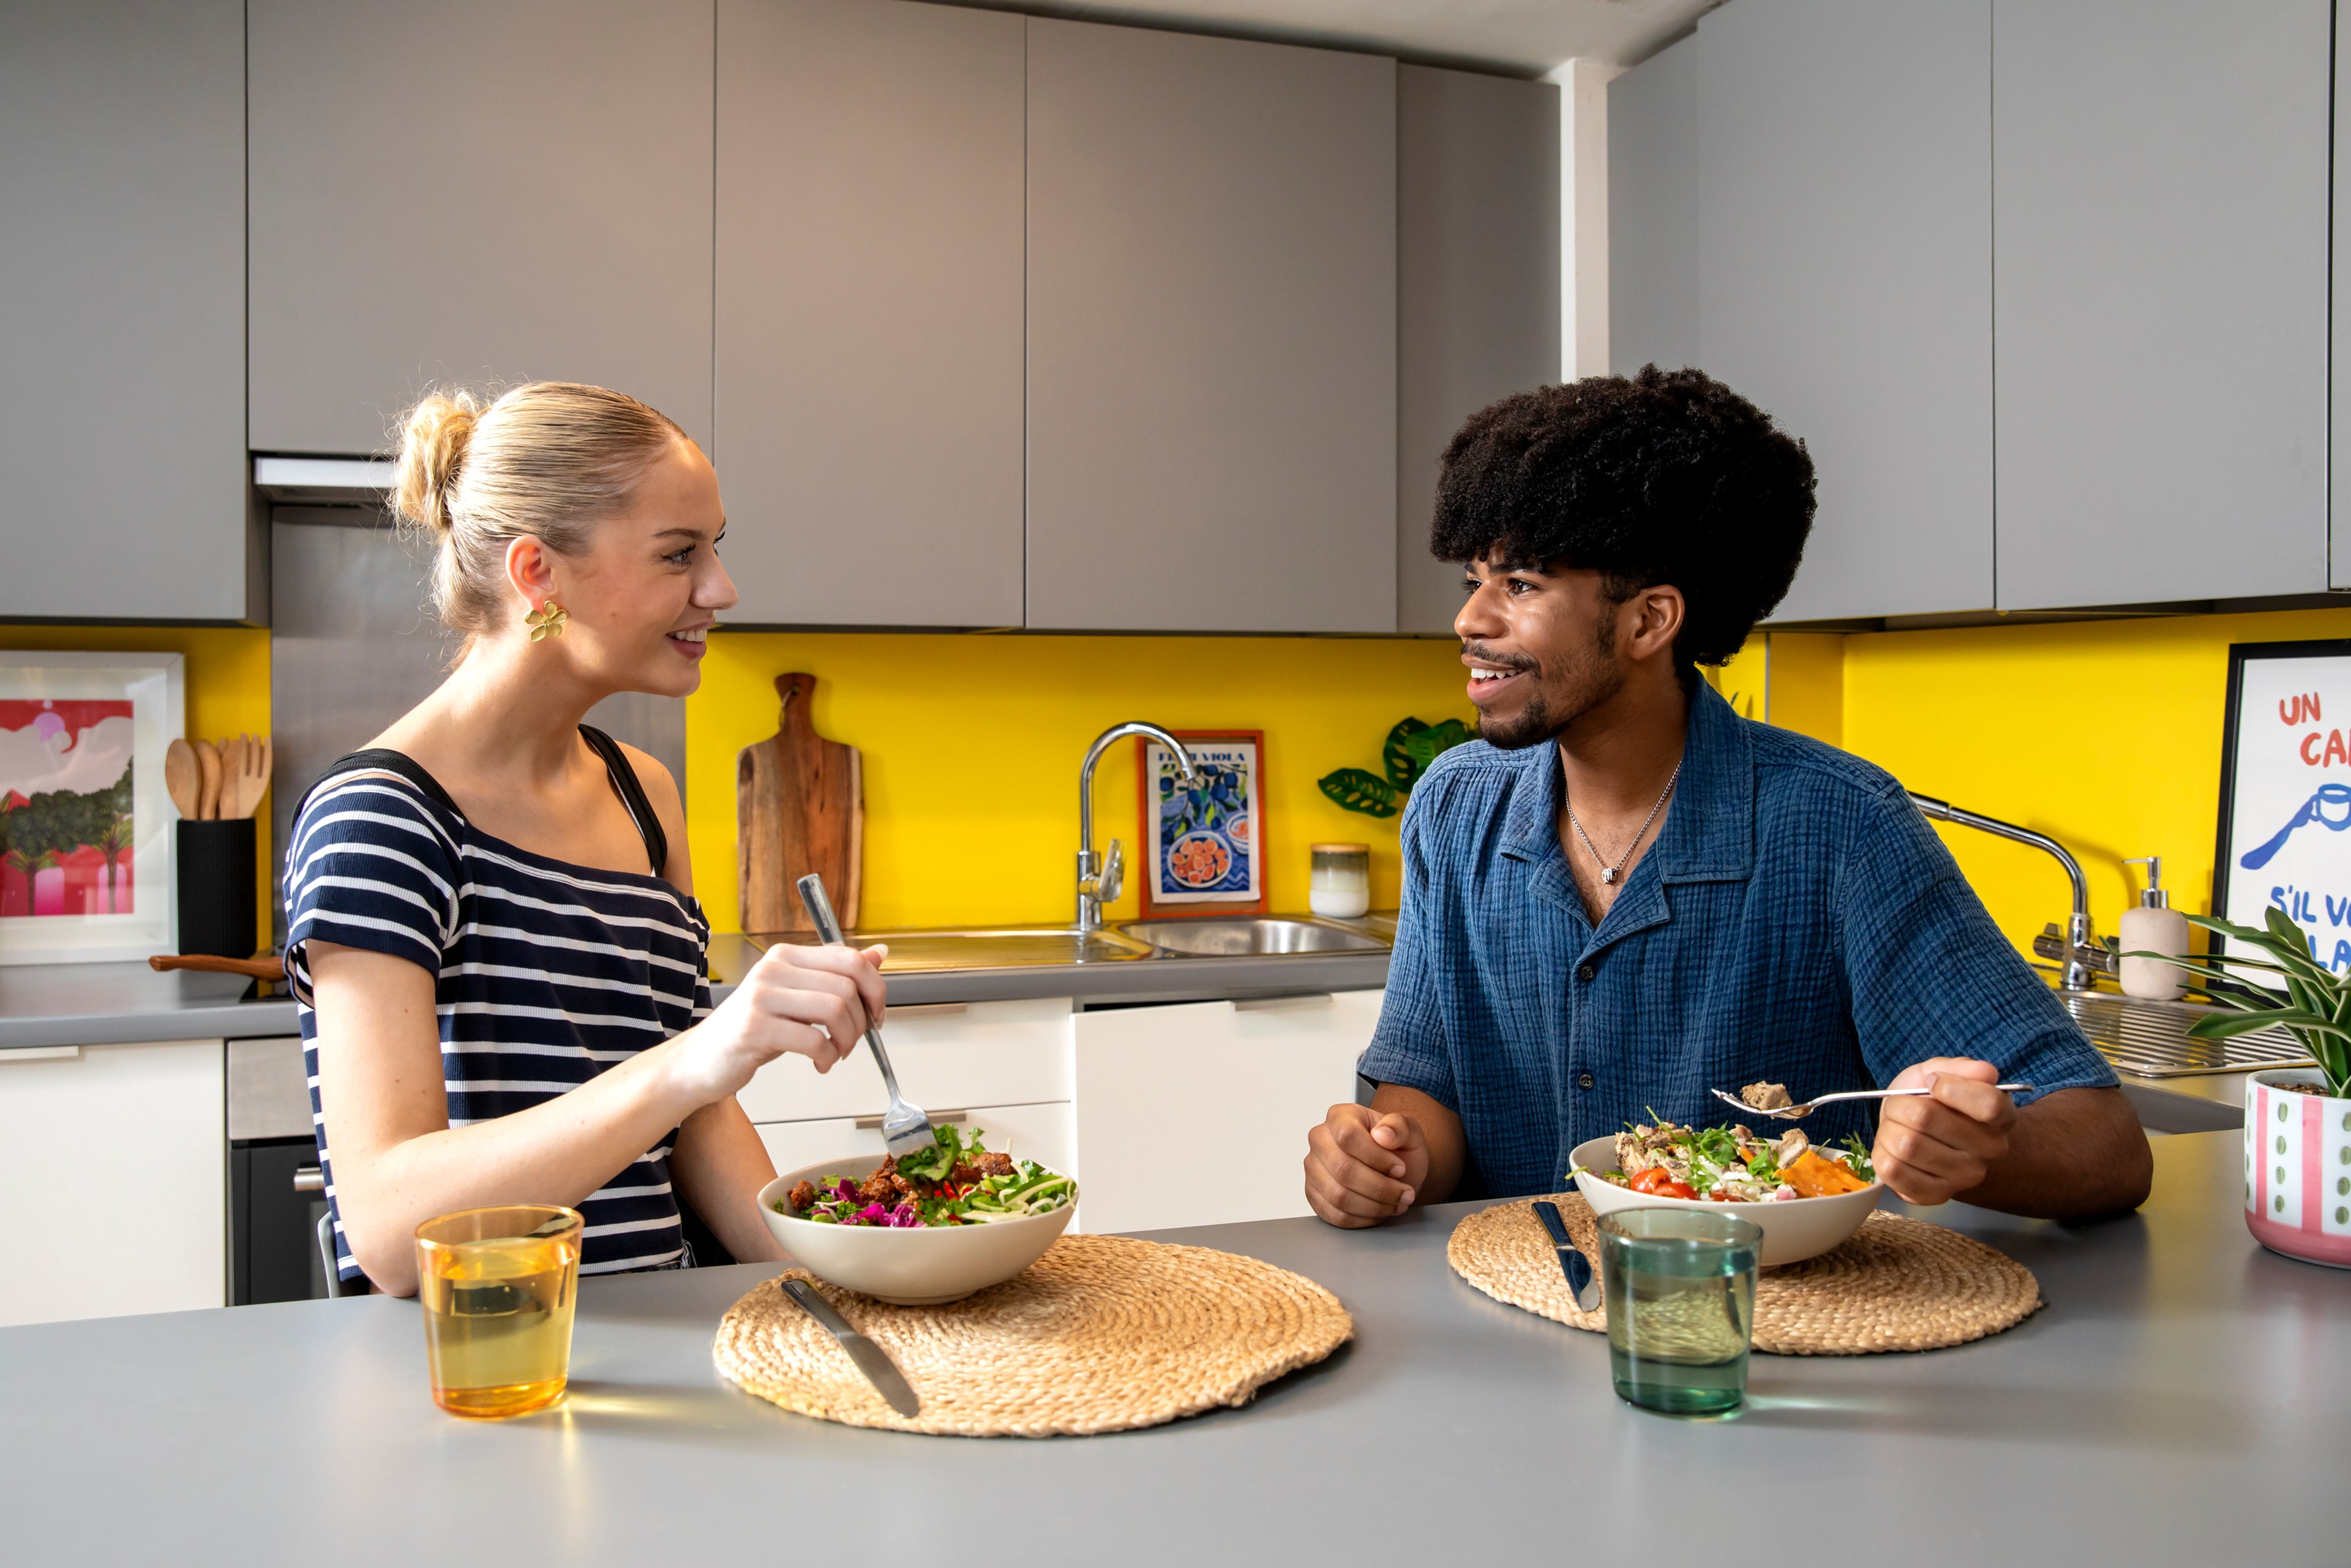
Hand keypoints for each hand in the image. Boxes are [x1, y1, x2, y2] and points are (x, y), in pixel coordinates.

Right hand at [662, 941, 888, 1104]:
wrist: (701, 1060)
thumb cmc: (752, 1029)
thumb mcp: (797, 997)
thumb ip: (835, 976)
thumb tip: (878, 954)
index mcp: (786, 956)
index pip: (850, 959)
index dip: (875, 989)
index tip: (876, 1014)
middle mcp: (773, 969)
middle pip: (847, 986)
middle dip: (862, 1021)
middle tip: (852, 1041)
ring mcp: (762, 996)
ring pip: (835, 1009)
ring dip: (847, 1040)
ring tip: (836, 1053)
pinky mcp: (755, 1027)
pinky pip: (813, 1039)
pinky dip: (827, 1056)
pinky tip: (820, 1063)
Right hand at [1305, 1103, 1429, 1227]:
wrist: (1395, 1170)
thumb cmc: (1398, 1148)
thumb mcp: (1409, 1132)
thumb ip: (1400, 1126)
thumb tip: (1383, 1134)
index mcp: (1340, 1116)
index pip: (1348, 1136)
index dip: (1376, 1157)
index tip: (1399, 1168)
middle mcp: (1320, 1139)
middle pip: (1343, 1170)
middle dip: (1381, 1188)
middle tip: (1405, 1193)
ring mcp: (1314, 1168)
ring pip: (1339, 1196)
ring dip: (1375, 1206)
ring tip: (1396, 1202)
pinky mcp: (1314, 1194)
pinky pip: (1335, 1215)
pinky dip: (1363, 1219)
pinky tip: (1380, 1210)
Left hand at [1870, 1057, 2016, 1205]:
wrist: (1924, 1137)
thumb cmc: (1933, 1101)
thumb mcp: (1942, 1072)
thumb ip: (1960, 1067)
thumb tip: (1985, 1071)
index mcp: (2001, 1117)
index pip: (1988, 1105)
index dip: (1952, 1088)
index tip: (1931, 1082)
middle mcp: (1991, 1151)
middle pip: (1926, 1118)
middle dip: (1901, 1104)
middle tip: (1902, 1106)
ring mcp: (1965, 1177)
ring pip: (1905, 1145)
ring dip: (1888, 1129)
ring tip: (1897, 1128)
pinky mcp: (1936, 1195)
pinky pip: (1893, 1171)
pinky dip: (1882, 1153)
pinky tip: (1893, 1150)